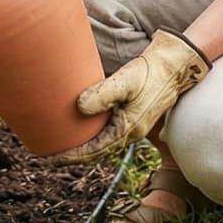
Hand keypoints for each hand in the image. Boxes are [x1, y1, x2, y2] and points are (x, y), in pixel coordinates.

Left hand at [49, 30, 210, 163]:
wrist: (175, 65)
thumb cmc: (151, 72)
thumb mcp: (126, 81)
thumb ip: (103, 95)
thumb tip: (79, 107)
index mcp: (128, 129)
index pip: (95, 150)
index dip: (72, 155)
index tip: (51, 157)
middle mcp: (130, 131)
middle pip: (96, 151)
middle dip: (73, 154)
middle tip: (48, 153)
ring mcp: (131, 124)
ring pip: (101, 141)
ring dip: (82, 144)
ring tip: (60, 141)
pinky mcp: (131, 114)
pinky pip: (107, 130)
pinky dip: (91, 133)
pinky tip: (79, 125)